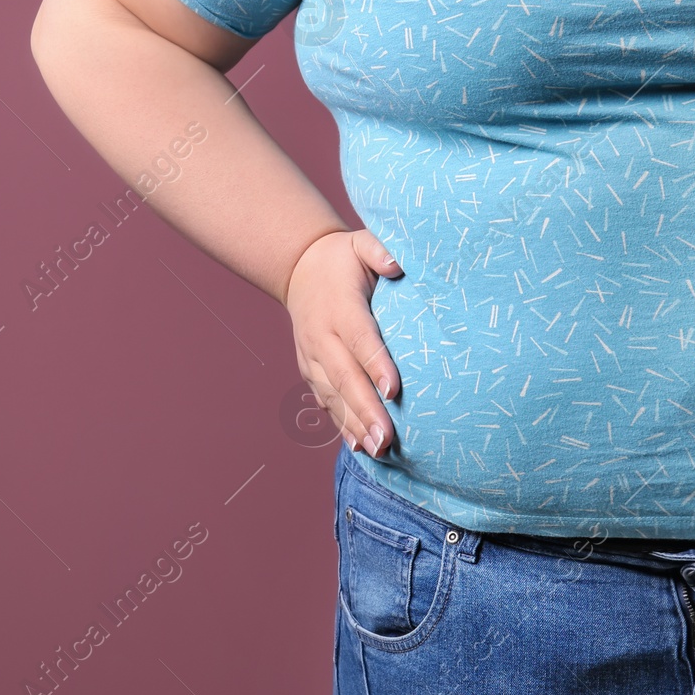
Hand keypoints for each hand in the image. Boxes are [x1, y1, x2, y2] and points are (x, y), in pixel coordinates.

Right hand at [284, 228, 403, 456]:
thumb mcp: (359, 243)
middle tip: (388, 440)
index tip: (394, 390)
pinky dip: (342, 424)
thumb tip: (396, 264)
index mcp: (340, 307)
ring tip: (378, 451)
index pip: (360, 338)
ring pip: (334, 395)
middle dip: (367, 410)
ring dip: (355, 424)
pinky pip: (326, 400)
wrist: (298, 268)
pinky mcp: (310, 369)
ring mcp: (313, 356)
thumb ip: (378, 250)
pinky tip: (360, 446)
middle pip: (346, 377)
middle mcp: (322, 336)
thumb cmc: (341, 258)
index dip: (376, 364)